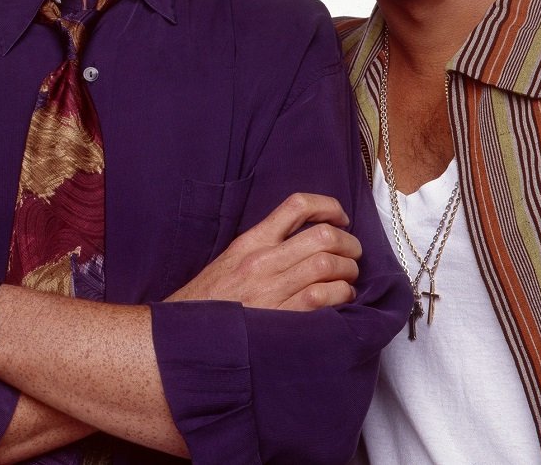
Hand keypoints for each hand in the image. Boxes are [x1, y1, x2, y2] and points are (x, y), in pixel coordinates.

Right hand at [168, 193, 360, 310]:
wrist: (188, 335)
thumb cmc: (211, 301)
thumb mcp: (231, 260)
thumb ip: (263, 247)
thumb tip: (305, 239)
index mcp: (250, 241)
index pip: (296, 205)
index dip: (328, 206)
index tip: (340, 217)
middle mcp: (262, 261)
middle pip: (323, 235)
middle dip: (348, 243)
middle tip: (352, 253)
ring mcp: (273, 289)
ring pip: (329, 264)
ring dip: (349, 270)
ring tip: (348, 278)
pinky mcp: (283, 317)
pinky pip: (325, 297)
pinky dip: (342, 295)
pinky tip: (341, 299)